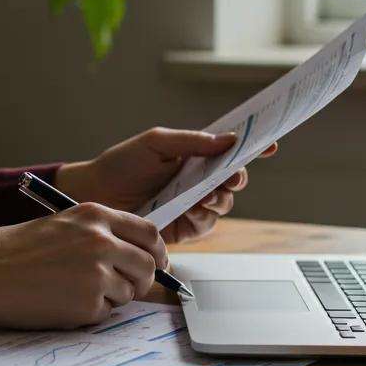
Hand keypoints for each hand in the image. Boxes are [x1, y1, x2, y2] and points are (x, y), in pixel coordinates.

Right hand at [0, 202, 170, 327]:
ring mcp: (97, 273)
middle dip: (143, 280)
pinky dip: (90, 313)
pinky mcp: (88, 304)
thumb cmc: (10, 250)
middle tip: (128, 287)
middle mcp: (102, 240)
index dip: (155, 251)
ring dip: (111, 297)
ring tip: (74, 291)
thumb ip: (96, 234)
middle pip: (149, 265)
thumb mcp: (60, 225)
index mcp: (95, 215)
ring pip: (129, 293)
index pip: (148, 232)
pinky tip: (61, 302)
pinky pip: (105, 313)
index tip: (155, 262)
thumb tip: (131, 254)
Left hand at [53, 127, 277, 245]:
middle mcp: (196, 179)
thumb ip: (192, 141)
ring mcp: (190, 203)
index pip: (228, 149)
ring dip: (219, 199)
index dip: (252, 146)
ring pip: (223, 204)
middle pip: (232, 179)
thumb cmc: (121, 164)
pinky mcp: (182, 226)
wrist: (95, 194)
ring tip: (204, 195)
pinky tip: (193, 210)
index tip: (270, 143)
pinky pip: (205, 225)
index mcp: (192, 154)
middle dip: (236, 177)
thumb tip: (229, 139)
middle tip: (230, 176)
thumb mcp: (155, 143)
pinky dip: (204, 218)